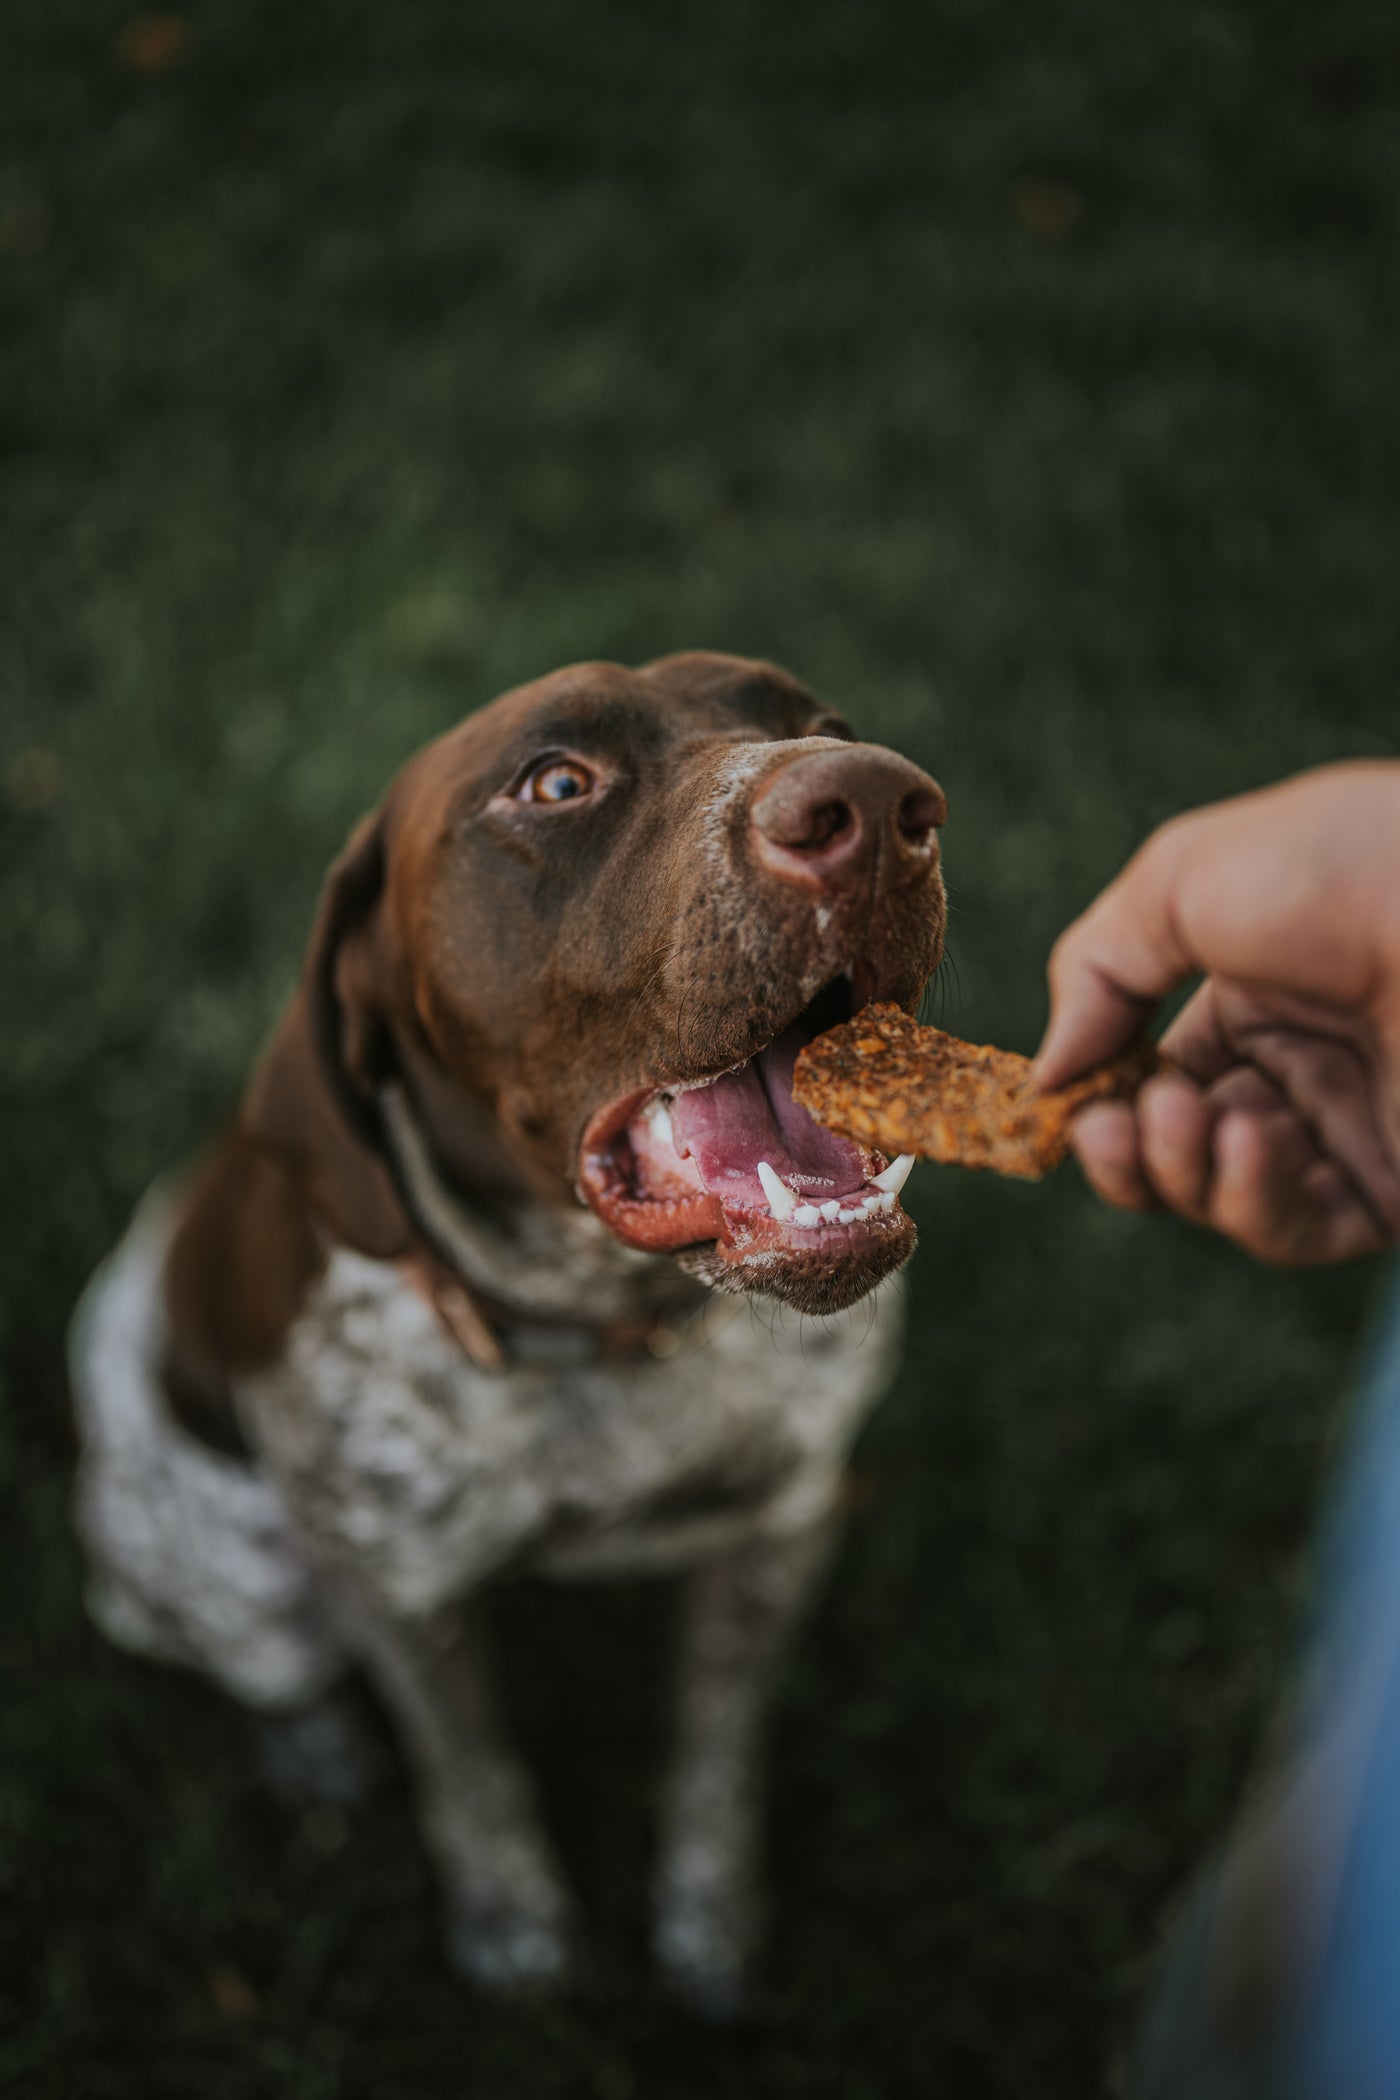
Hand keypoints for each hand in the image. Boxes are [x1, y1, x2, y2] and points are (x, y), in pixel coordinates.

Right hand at [1035, 764, 1399, 1264]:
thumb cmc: (1337, 866)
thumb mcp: (1180, 882)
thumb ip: (1096, 974)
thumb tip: (1047, 1077)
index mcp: (1259, 993)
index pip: (1152, 1076)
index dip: (1098, 1099)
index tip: (1060, 1104)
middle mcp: (1306, 1067)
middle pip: (1177, 1151)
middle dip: (1126, 1150)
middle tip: (1111, 1128)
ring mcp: (1352, 1130)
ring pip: (1224, 1201)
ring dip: (1180, 1173)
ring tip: (1188, 1119)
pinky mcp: (1396, 1185)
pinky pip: (1297, 1228)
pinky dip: (1250, 1197)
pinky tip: (1246, 1139)